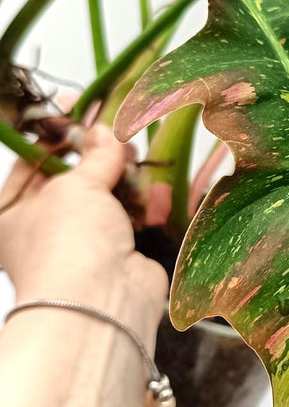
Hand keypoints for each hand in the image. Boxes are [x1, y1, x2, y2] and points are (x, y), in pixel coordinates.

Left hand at [0, 124, 167, 341]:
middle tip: (117, 125)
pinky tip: (156, 187)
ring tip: (139, 153)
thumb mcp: (75, 186)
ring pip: (106, 195)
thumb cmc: (67, 244)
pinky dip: (144, 203)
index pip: (33, 160)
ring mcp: (83, 243)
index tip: (79, 103)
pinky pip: (132, 218)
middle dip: (97, 152)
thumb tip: (103, 130)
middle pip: (73, 177)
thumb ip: (93, 155)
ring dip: (124, 175)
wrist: (103, 303)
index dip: (57, 131)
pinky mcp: (118, 254)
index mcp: (10, 213)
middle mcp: (43, 229)